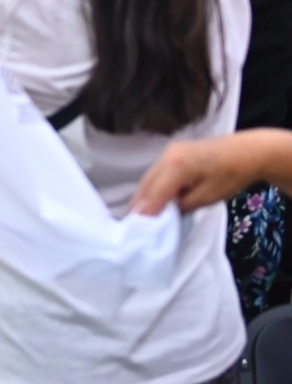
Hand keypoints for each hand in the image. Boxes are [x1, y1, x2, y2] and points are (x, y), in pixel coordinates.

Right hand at [131, 131, 285, 216]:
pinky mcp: (172, 152)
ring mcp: (167, 152)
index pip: (153, 194)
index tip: (137, 232)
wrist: (247, 152)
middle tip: (135, 226)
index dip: (144, 213)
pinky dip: (152, 187)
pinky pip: (156, 173)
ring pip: (148, 178)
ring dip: (144, 196)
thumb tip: (164, 215)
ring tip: (140, 216)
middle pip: (145, 185)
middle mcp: (165, 156)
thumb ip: (181, 206)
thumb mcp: (206, 198)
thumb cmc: (231, 176)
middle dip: (139, 205)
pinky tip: (153, 200)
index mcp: (175, 166)